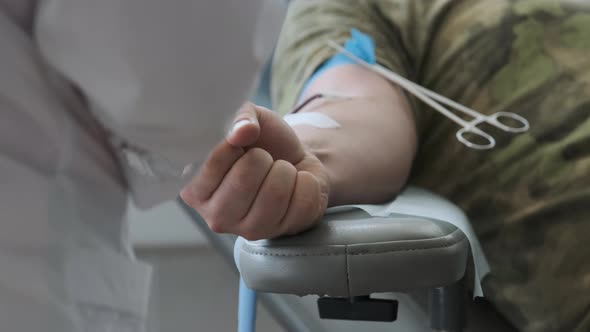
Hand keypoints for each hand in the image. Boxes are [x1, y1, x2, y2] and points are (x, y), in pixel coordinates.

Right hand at [180, 103, 329, 239]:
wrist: (295, 161)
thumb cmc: (262, 143)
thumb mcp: (248, 118)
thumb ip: (240, 117)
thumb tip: (243, 130)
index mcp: (195, 190)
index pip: (212, 163)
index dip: (233, 144)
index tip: (238, 144)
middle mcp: (217, 217)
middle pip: (244, 180)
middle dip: (262, 158)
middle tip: (264, 158)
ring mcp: (250, 231)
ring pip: (275, 193)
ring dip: (285, 170)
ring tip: (281, 170)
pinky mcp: (284, 234)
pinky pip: (303, 203)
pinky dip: (307, 183)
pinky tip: (297, 185)